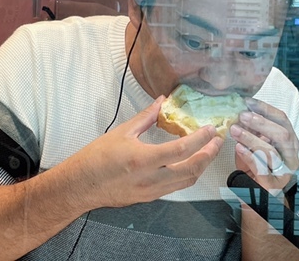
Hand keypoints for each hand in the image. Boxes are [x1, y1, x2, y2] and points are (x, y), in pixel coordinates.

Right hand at [68, 96, 223, 209]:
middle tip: (217, 141)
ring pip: (186, 182)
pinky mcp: (149, 198)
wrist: (80, 185)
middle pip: (191, 170)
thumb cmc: (96, 158)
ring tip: (208, 151)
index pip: (181, 150)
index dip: (200, 139)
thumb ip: (146, 117)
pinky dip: (187, 174)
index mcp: (143, 159)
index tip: (211, 129)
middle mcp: (150, 179)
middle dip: (208, 155)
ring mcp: (151, 192)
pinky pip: (175, 187)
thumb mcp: (122, 132)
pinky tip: (189, 163)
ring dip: (201, 166)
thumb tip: (161, 101)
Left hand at [229, 98, 298, 190]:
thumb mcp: (253, 144)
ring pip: (272, 152)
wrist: (255, 195)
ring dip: (251, 138)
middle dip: (261, 123)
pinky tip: (238, 148)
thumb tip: (241, 112)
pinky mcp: (274, 186)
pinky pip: (262, 169)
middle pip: (282, 135)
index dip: (265, 109)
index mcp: (289, 141)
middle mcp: (291, 156)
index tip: (248, 101)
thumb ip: (251, 130)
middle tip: (242, 116)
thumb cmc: (254, 166)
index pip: (282, 120)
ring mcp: (284, 172)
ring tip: (235, 130)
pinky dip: (249, 157)